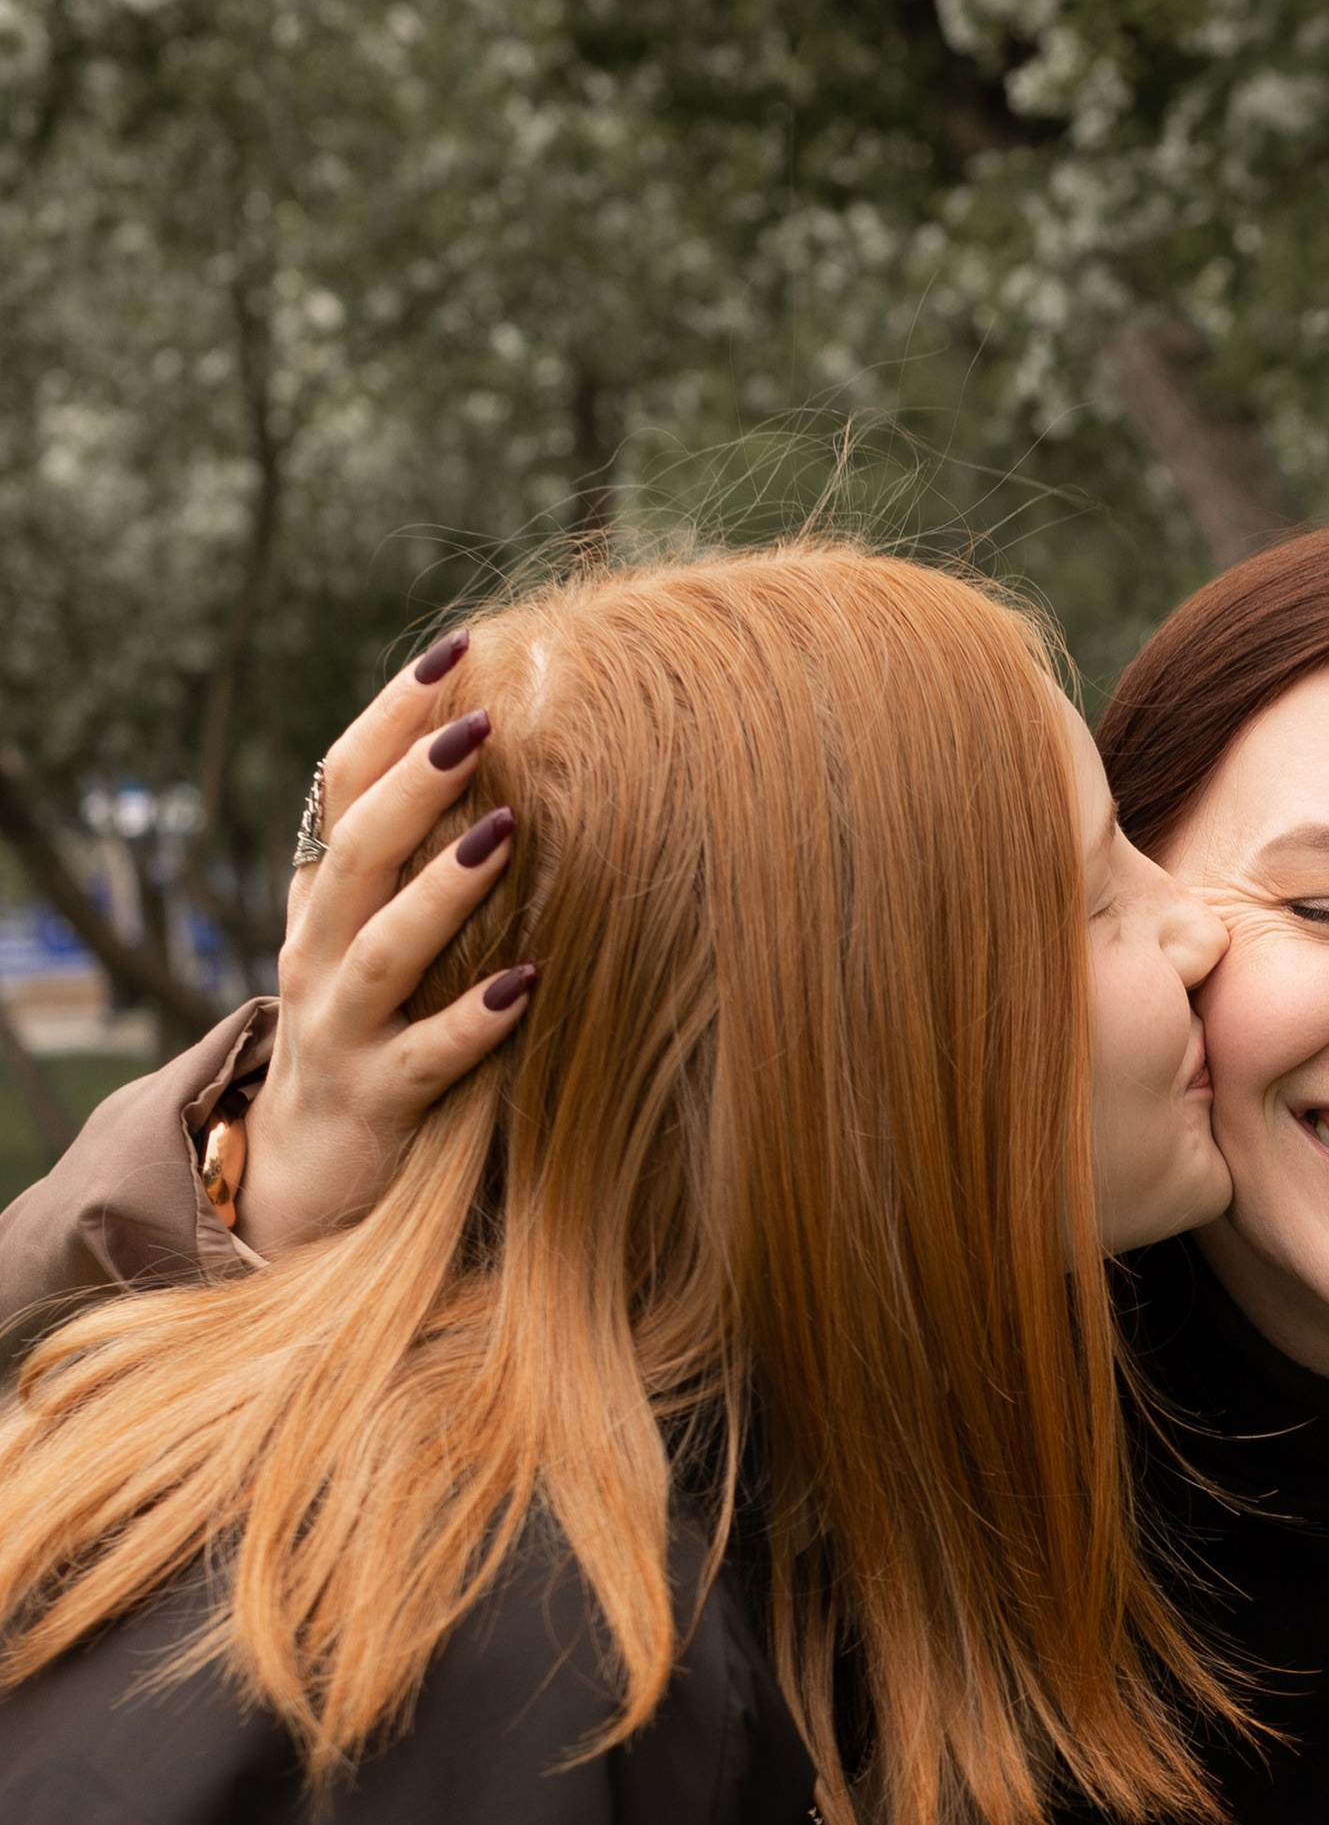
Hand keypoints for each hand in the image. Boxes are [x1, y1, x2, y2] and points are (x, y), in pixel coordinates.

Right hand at [231, 631, 533, 1258]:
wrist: (303, 1174)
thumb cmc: (373, 1029)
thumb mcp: (382, 933)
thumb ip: (423, 857)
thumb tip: (502, 745)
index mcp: (324, 897)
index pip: (341, 785)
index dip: (392, 717)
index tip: (455, 649)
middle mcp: (319, 951)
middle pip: (356, 850)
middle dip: (414, 783)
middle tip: (480, 722)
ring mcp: (340, 1028)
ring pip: (382, 947)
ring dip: (444, 889)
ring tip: (507, 832)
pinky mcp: (377, 1101)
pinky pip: (424, 1056)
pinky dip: (473, 1020)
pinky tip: (529, 986)